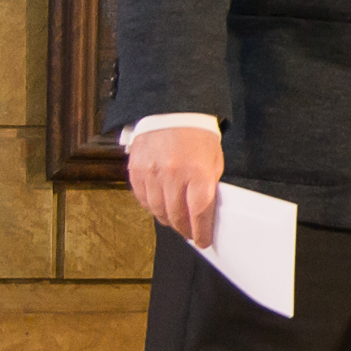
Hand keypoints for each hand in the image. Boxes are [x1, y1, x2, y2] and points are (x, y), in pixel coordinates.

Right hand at [129, 125, 224, 246]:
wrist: (173, 109)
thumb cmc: (198, 136)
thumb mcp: (214, 160)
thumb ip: (208, 188)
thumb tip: (204, 215)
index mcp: (198, 173)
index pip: (199, 214)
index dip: (201, 232)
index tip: (202, 241)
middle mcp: (173, 175)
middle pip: (177, 216)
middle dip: (185, 229)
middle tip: (189, 233)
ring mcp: (152, 173)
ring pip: (158, 211)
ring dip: (168, 219)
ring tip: (175, 220)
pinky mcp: (136, 169)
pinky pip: (143, 198)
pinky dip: (152, 206)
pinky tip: (160, 205)